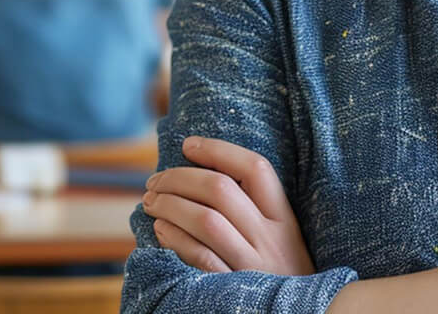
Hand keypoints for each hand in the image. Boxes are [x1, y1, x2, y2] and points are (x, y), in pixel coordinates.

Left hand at [143, 136, 314, 276]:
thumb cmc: (279, 276)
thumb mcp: (280, 241)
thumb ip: (254, 212)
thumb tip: (200, 175)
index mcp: (285, 220)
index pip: (256, 168)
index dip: (218, 150)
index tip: (187, 145)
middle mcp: (272, 240)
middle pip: (221, 190)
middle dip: (179, 178)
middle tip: (154, 180)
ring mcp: (253, 267)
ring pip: (206, 221)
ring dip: (170, 205)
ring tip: (151, 202)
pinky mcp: (234, 292)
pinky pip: (200, 258)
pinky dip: (175, 240)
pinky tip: (160, 231)